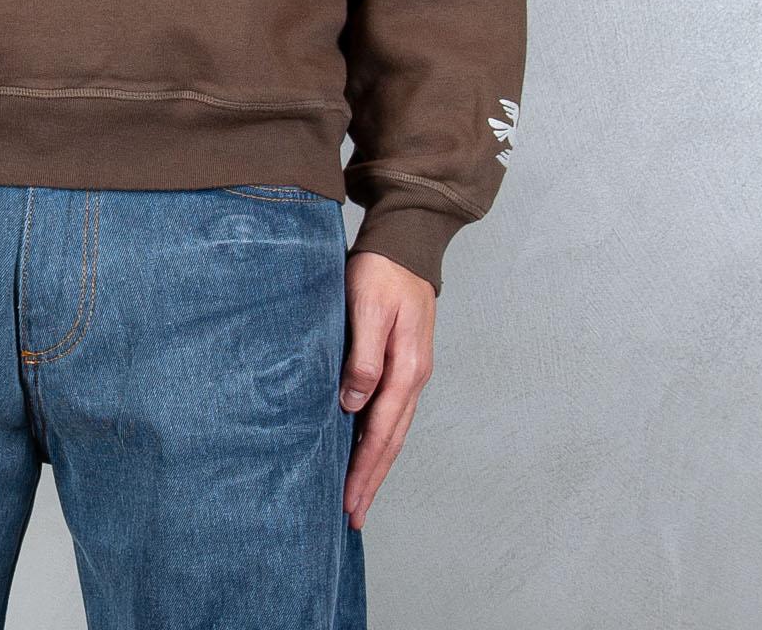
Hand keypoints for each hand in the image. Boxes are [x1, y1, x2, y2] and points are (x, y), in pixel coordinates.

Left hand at [338, 251, 435, 527]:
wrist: (406, 243)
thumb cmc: (382, 272)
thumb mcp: (367, 308)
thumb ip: (362, 357)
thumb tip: (352, 406)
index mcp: (406, 369)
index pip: (381, 433)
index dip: (364, 471)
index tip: (348, 504)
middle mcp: (413, 378)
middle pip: (390, 441)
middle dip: (371, 481)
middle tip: (352, 517)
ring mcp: (410, 372)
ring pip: (392, 430)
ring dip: (375, 465)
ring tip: (358, 495)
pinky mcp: (403, 363)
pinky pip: (390, 412)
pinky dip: (378, 439)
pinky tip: (364, 448)